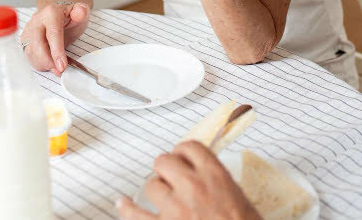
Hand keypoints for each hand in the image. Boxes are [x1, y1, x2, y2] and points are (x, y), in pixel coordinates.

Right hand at [20, 1, 89, 74]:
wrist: (59, 15)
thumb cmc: (69, 16)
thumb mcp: (80, 12)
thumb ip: (81, 12)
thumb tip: (81, 12)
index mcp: (50, 12)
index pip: (52, 33)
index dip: (57, 51)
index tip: (62, 65)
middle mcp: (36, 20)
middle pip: (37, 45)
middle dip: (48, 61)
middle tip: (60, 70)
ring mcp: (28, 30)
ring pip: (31, 52)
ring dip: (43, 64)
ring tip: (57, 69)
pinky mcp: (25, 40)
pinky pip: (28, 55)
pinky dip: (39, 64)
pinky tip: (49, 65)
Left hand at [116, 142, 260, 219]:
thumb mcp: (238, 197)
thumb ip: (216, 181)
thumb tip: (202, 175)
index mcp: (214, 175)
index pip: (190, 147)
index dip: (183, 152)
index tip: (182, 158)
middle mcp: (192, 186)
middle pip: (164, 162)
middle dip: (167, 169)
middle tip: (171, 178)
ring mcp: (175, 208)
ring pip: (151, 186)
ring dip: (157, 192)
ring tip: (162, 198)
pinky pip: (135, 215)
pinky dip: (127, 209)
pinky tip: (123, 204)